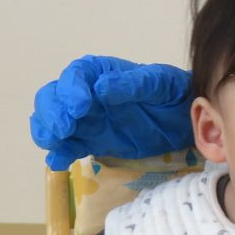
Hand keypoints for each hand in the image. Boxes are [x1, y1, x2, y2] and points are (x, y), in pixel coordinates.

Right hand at [30, 55, 194, 170]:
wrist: (186, 119)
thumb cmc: (173, 93)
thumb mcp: (160, 83)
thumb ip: (133, 84)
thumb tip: (102, 88)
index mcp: (101, 72)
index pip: (76, 75)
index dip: (71, 90)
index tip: (80, 107)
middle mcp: (86, 93)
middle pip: (53, 97)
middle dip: (52, 112)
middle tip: (64, 129)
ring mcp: (86, 119)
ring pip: (53, 121)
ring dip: (48, 131)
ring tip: (56, 143)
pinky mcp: (92, 141)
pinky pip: (68, 146)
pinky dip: (59, 153)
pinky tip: (59, 162)